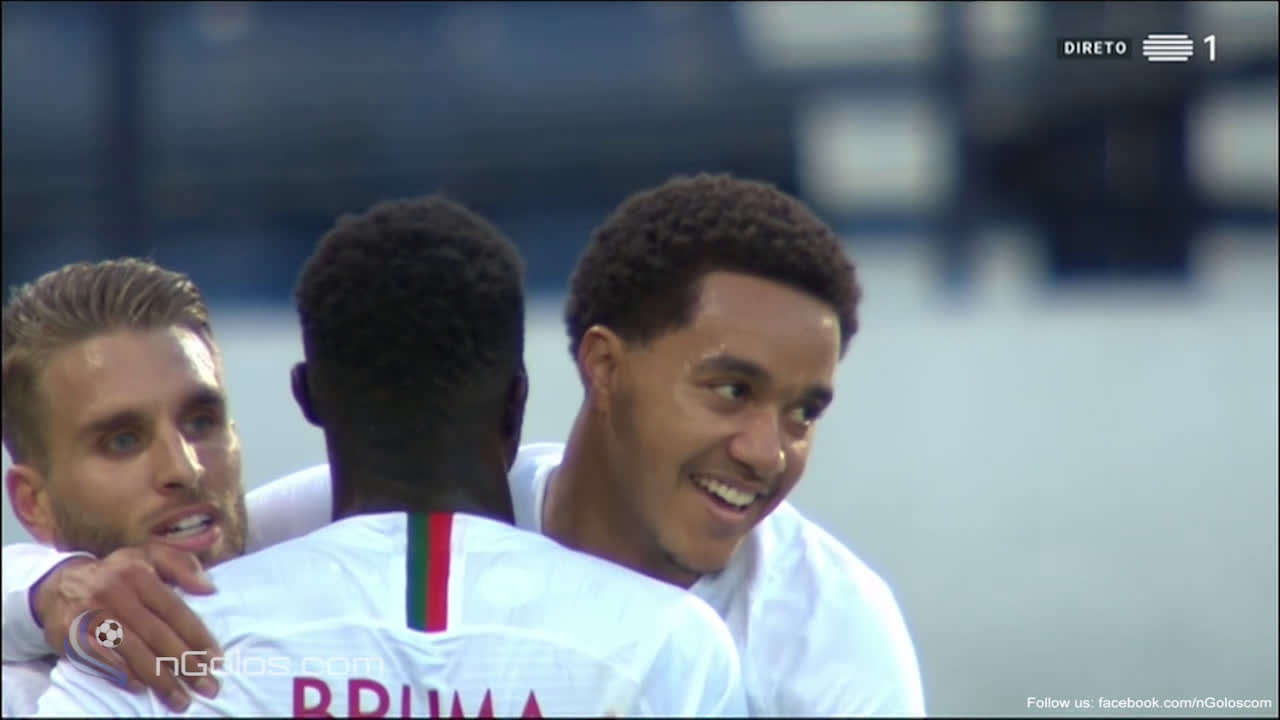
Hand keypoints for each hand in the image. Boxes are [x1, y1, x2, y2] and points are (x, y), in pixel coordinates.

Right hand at [34, 543, 221, 710]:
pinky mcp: (71, 635)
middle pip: (156, 634)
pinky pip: (101, 659)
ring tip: (181, 699)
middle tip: (208, 686)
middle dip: (185, 664)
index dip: (197, 636)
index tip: (216, 659)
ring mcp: (91, 615)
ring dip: (159, 679)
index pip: (174, 610)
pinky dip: (122, 675)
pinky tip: (141, 689)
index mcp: (138, 573)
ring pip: (132, 651)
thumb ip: (183, 566)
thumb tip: (209, 589)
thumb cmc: (118, 574)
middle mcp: (114, 593)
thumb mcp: (149, 557)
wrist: (60, 584)